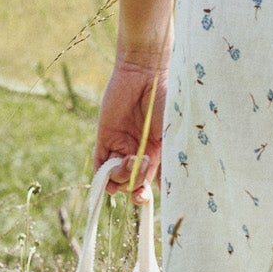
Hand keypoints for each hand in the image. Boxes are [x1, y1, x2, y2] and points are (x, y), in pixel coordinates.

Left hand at [95, 60, 165, 200]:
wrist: (147, 74)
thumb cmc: (166, 101)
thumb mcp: (173, 133)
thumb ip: (169, 159)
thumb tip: (169, 186)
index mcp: (156, 154)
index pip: (147, 184)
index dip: (144, 196)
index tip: (146, 197)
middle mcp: (137, 153)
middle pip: (130, 184)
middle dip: (135, 183)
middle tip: (144, 162)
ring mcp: (120, 146)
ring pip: (114, 179)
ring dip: (123, 177)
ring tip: (131, 158)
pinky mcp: (105, 137)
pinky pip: (99, 165)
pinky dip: (105, 173)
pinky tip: (117, 162)